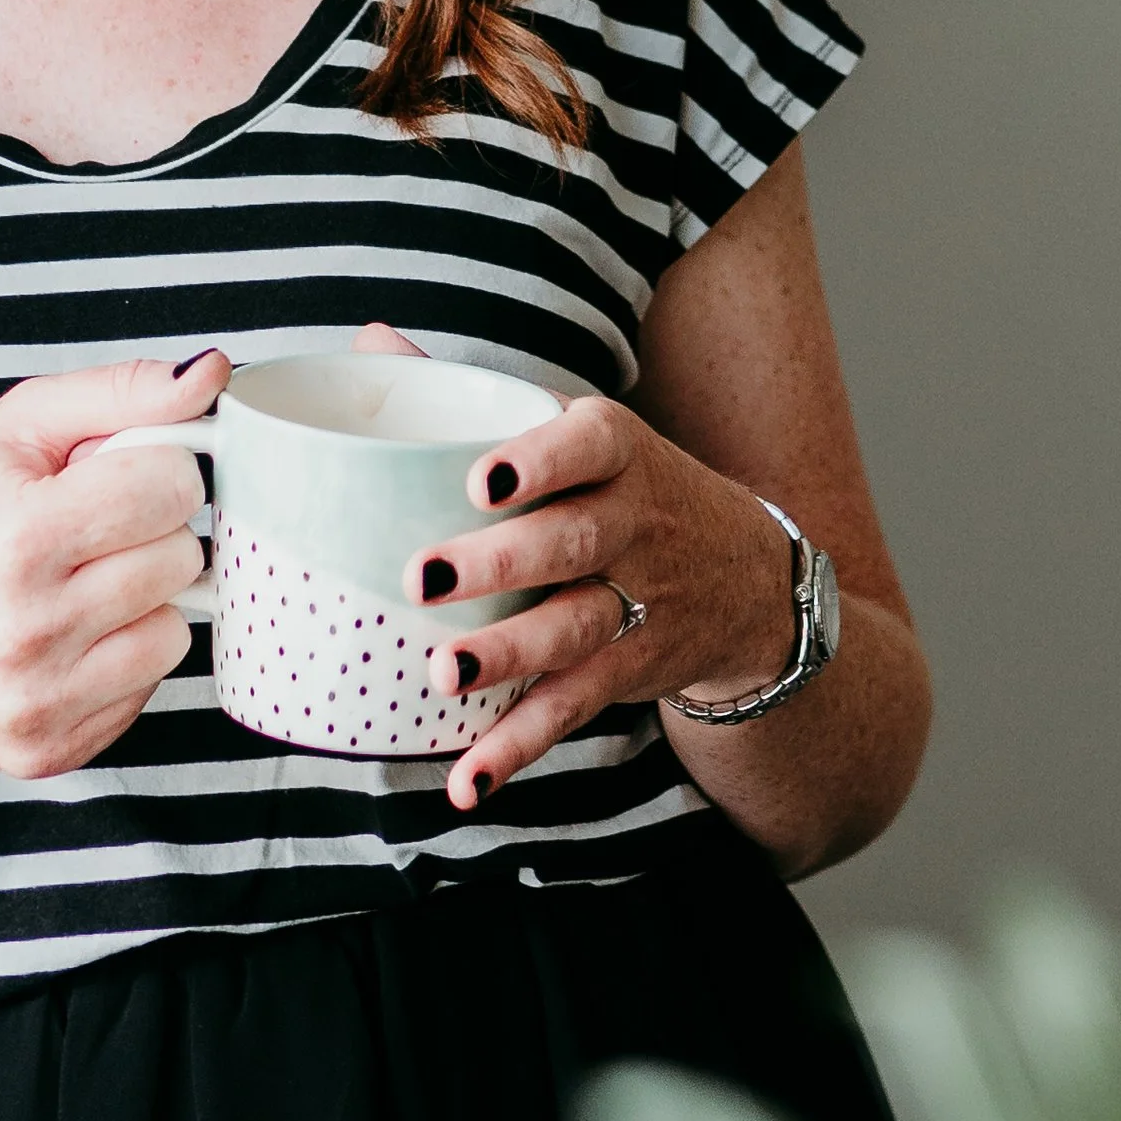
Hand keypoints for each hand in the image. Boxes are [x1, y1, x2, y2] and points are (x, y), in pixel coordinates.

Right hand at [0, 354, 228, 779]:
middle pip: (180, 559)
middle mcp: (22, 629)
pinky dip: (123, 654)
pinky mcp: (45, 749)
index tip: (113, 476)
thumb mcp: (20, 425)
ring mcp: (34, 700)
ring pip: (175, 630)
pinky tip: (71, 637)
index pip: (169, 487)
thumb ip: (121, 391)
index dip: (154, 469)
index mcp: (14, 536)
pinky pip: (148, 687)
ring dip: (144, 599)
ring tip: (81, 584)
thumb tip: (212, 373)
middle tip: (91, 532)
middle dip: (150, 532)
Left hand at [352, 324, 795, 812]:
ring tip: (443, 673)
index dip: (539, 460)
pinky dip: (519, 747)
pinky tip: (466, 780)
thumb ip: (471, 392)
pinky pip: (573, 709)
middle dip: (501, 563)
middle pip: (573, 542)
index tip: (483, 479)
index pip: (587, 443)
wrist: (750, 579)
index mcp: (615, 451)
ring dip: (509, 656)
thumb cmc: (620, 488)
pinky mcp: (631, 670)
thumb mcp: (573, 430)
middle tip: (424, 579)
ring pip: (576, 629)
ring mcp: (639, 603)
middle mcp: (634, 525)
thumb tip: (371, 340)